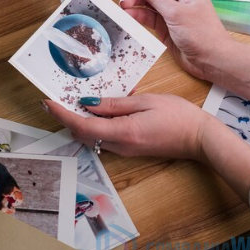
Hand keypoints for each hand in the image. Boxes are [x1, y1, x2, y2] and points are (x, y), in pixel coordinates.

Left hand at [44, 95, 215, 160]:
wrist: (201, 139)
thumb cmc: (178, 116)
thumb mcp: (145, 102)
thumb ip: (114, 104)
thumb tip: (88, 104)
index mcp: (122, 132)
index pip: (82, 126)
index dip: (62, 115)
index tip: (47, 103)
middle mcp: (120, 145)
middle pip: (82, 134)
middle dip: (66, 118)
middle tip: (55, 99)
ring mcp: (125, 150)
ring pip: (92, 137)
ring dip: (79, 121)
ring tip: (71, 102)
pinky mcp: (130, 148)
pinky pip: (104, 137)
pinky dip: (94, 125)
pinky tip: (97, 110)